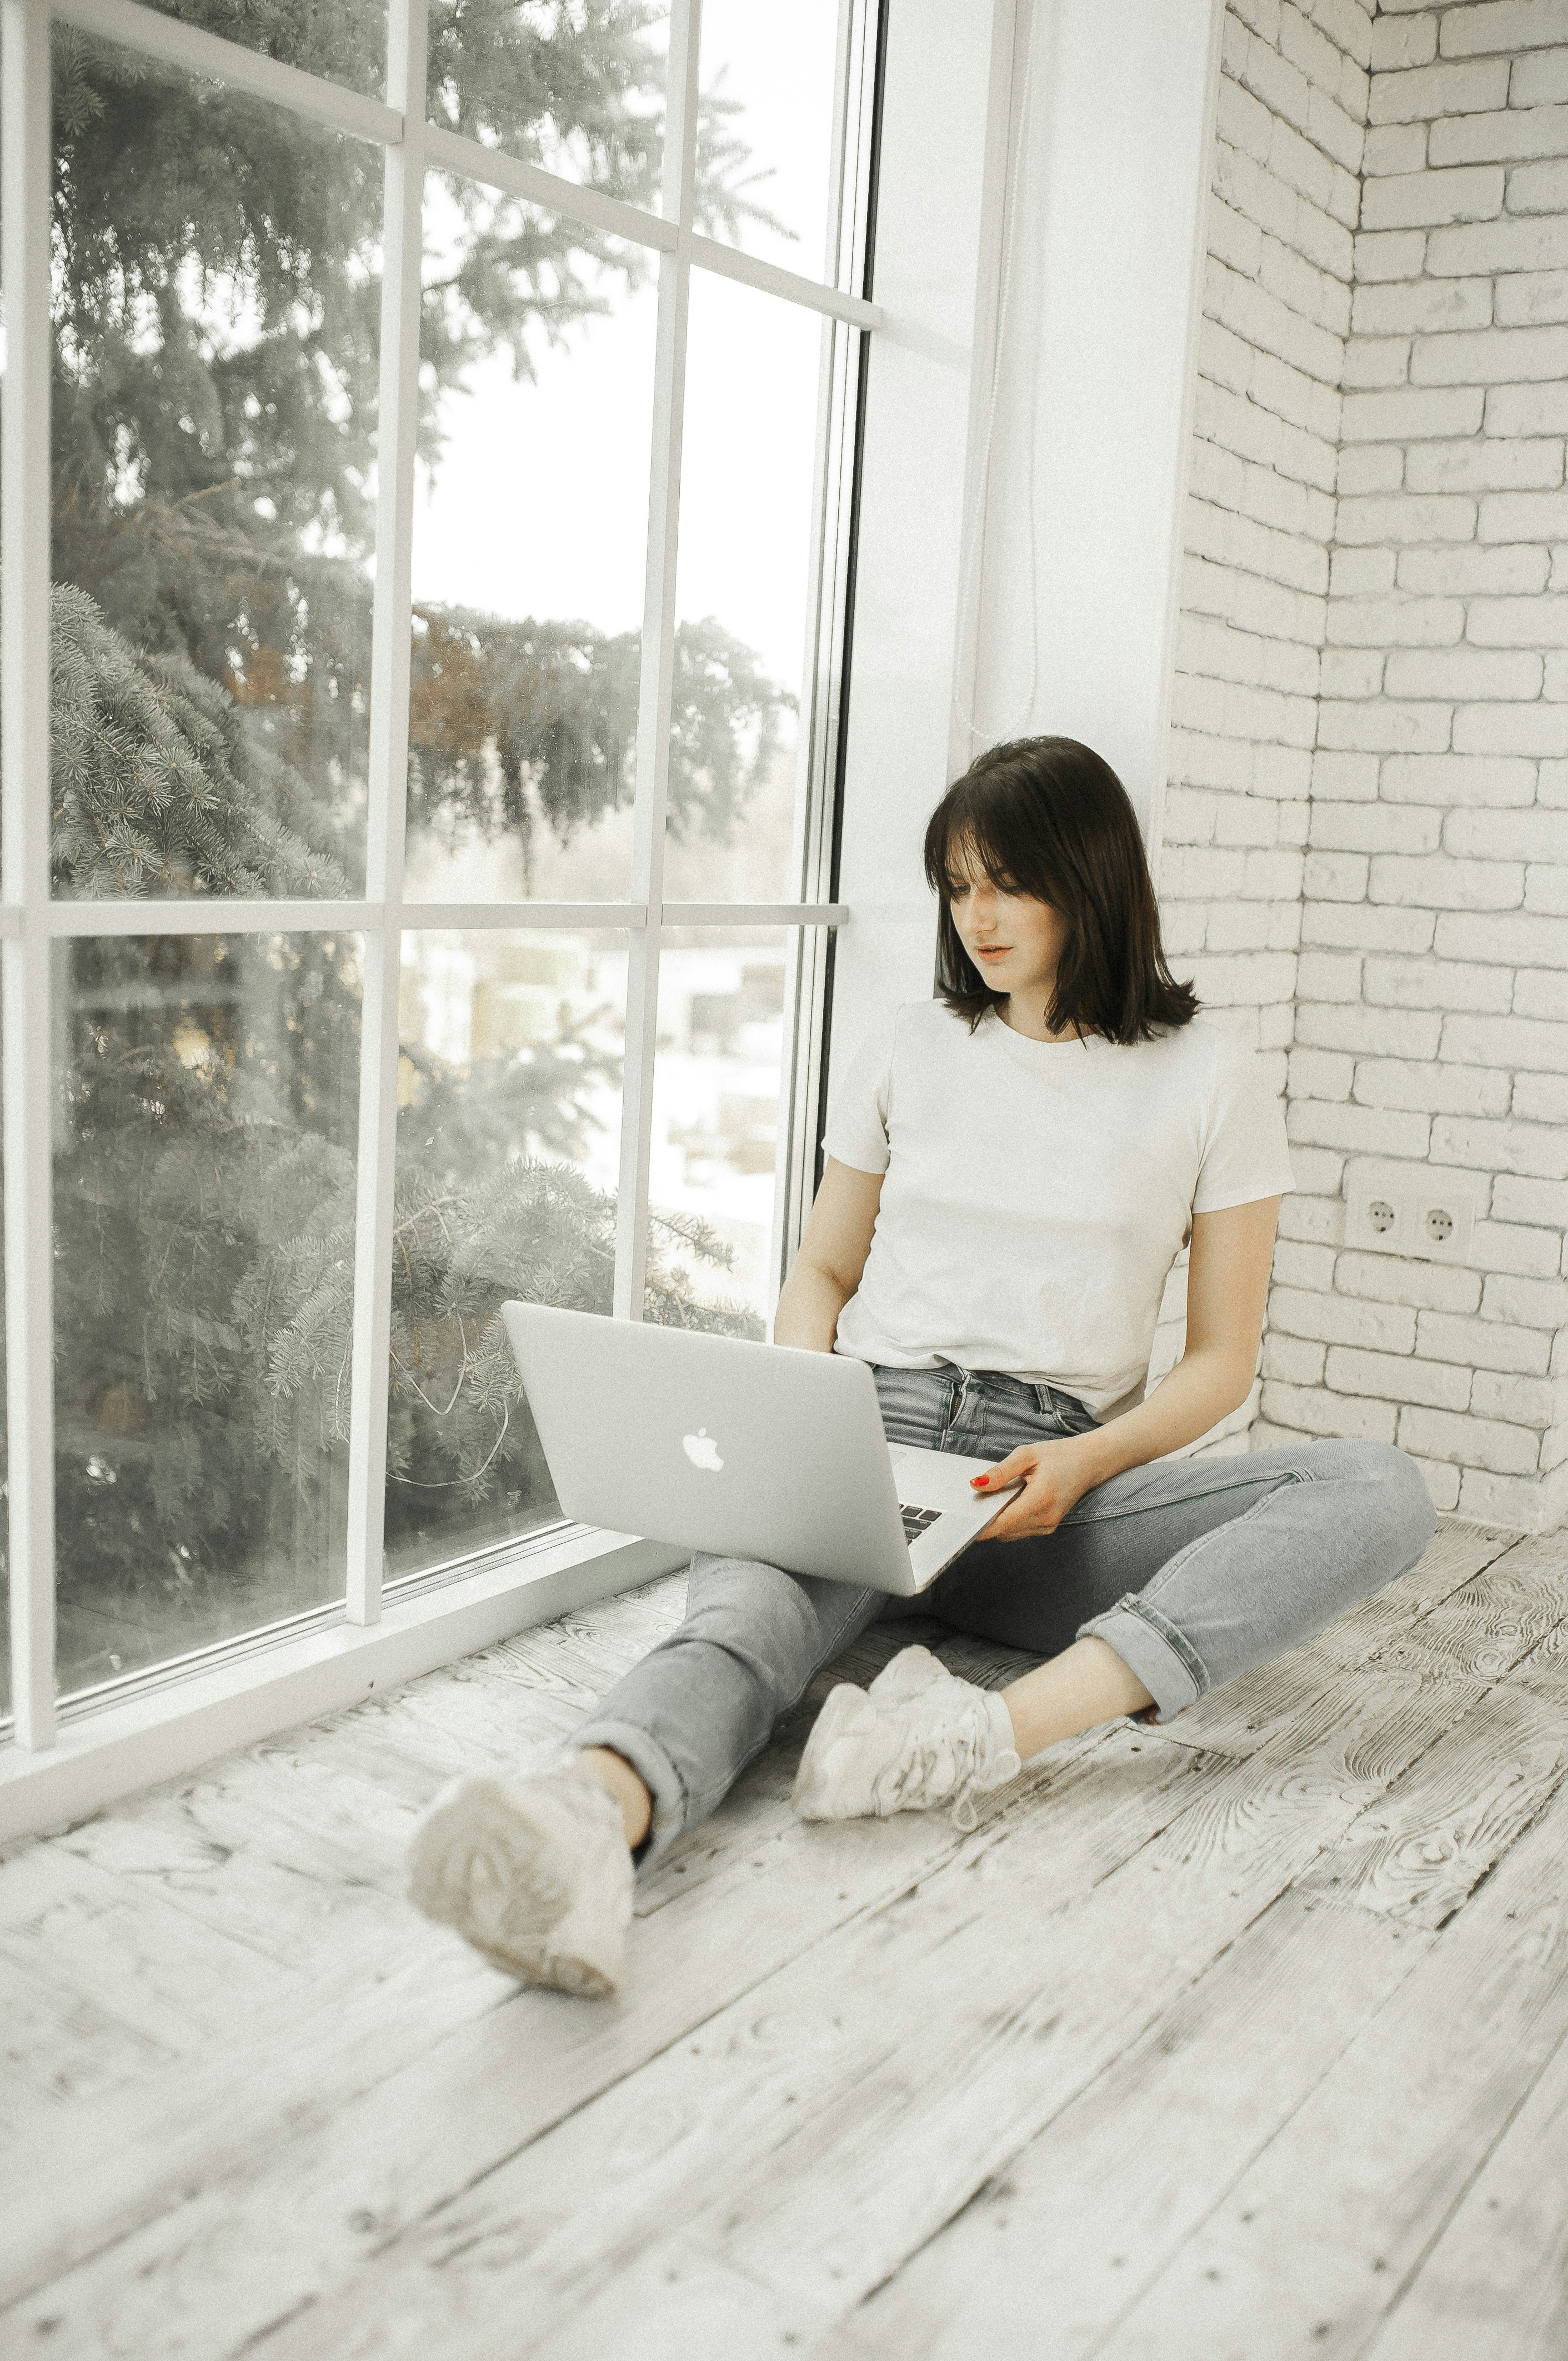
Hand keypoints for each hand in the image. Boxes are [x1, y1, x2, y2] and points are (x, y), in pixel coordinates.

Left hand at [970, 1438, 1101, 1539]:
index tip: (964, 1523)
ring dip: (999, 1520)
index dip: (982, 1526)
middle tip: (980, 1499)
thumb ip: (1000, 1472)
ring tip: (1001, 1496)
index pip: (1004, 1523)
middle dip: (988, 1518)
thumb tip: (976, 1484)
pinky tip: (1012, 1501)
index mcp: (1041, 1498)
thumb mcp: (1027, 1455)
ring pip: (1010, 1533)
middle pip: (1004, 1530)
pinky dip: (1010, 1520)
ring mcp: (1048, 1525)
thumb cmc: (1059, 1456)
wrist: (1089, 1463)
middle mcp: (1046, 1518)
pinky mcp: (1047, 1527)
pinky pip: (1019, 1530)